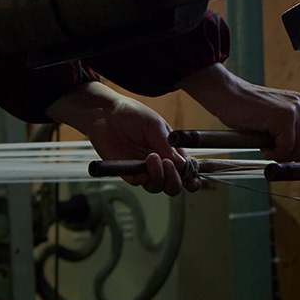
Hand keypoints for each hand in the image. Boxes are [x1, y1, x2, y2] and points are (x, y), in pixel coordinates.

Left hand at [46, 81, 197, 194]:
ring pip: (157, 186)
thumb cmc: (133, 114)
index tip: (193, 180)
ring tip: (152, 158)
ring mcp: (143, 168)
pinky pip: (137, 182)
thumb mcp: (155, 124)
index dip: (192, 178)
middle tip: (168, 164)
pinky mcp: (126, 171)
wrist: (106, 113)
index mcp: (171, 151)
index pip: (186, 170)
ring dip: (159, 177)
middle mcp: (159, 163)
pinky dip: (142, 179)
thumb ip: (167, 145)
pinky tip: (143, 169)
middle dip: (175, 180)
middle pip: (173, 185)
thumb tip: (182, 163)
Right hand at [180, 64, 299, 162]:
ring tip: (268, 146)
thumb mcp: (275, 118)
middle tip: (281, 153)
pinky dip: (275, 153)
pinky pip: (287, 147)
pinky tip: (263, 145)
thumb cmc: (245, 110)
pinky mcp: (282, 116)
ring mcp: (294, 109)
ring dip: (285, 155)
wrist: (226, 94)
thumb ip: (292, 128)